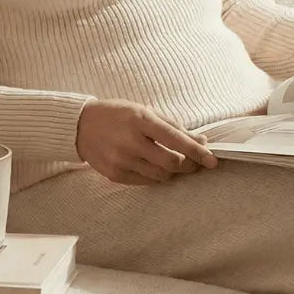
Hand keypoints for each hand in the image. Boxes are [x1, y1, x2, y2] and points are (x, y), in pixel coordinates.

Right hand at [75, 98, 218, 185]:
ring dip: (173, 171)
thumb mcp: (144, 111)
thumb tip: (200, 141)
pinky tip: (153, 165)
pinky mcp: (115, 175)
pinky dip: (156, 176)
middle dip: (189, 165)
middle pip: (171, 163)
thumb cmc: (117, 114)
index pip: (176, 140)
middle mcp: (131, 142)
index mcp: (141, 120)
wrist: (81, 126)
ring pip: (161, 176)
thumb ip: (173, 126)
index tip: (212, 160)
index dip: (197, 152)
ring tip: (172, 162)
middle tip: (195, 163)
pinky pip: (146, 182)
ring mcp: (122, 160)